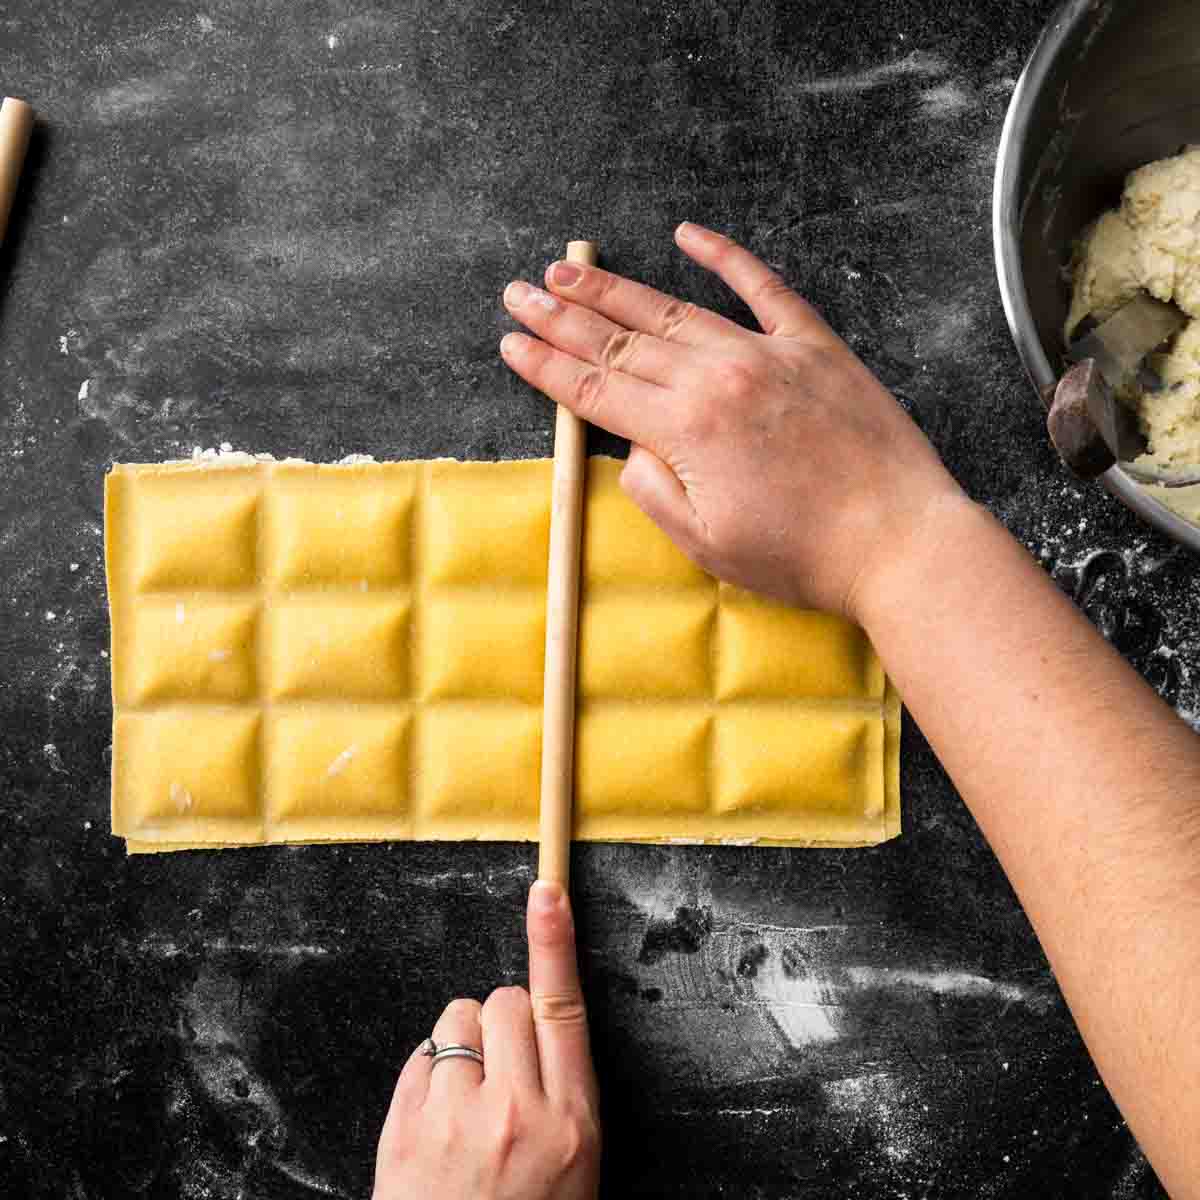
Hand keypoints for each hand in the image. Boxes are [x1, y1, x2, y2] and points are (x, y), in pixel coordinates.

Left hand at [372, 882, 599, 1199]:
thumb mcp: (574, 1172)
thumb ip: (560, 1096)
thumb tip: (534, 1028)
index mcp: (571, 1125)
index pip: (563, 1010)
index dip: (555, 943)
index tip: (547, 891)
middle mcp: (514, 1113)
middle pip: (506, 1001)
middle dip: (505, 1016)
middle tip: (502, 1066)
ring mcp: (453, 1121)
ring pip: (459, 1020)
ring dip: (465, 1043)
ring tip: (467, 1101)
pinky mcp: (403, 1131)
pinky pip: (420, 1057)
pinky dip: (430, 1074)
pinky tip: (436, 1120)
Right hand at [499, 222, 964, 619]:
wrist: (898, 540)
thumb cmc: (803, 555)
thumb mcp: (708, 545)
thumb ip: (655, 492)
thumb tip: (629, 450)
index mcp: (686, 431)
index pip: (596, 389)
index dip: (546, 367)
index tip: (511, 343)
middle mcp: (718, 378)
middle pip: (621, 341)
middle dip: (563, 317)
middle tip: (520, 292)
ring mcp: (767, 354)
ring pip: (673, 310)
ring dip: (616, 290)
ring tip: (572, 270)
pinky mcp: (814, 346)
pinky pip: (762, 287)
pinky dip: (724, 256)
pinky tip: (687, 234)